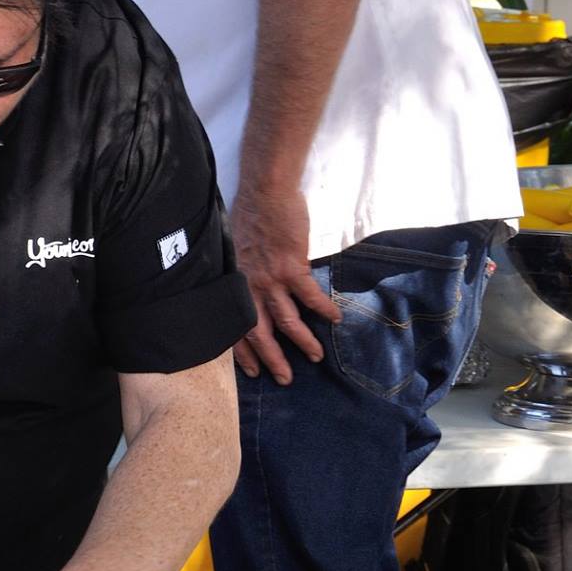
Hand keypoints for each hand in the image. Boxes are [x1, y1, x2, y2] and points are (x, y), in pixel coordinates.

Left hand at [228, 181, 339, 384]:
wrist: (266, 191)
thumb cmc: (251, 214)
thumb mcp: (237, 250)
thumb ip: (245, 273)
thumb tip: (254, 288)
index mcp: (236, 284)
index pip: (235, 327)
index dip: (244, 352)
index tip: (252, 371)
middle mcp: (250, 286)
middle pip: (259, 333)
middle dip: (272, 360)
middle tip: (284, 379)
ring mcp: (270, 279)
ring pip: (287, 321)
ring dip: (303, 342)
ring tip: (316, 357)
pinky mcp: (292, 267)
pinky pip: (310, 297)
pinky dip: (324, 309)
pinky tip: (336, 319)